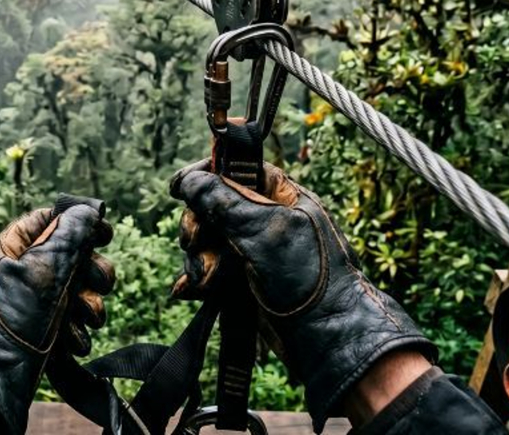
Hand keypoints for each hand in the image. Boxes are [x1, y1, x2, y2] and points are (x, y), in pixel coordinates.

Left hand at [0, 205, 114, 433]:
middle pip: (68, 258)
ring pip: (73, 294)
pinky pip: (67, 325)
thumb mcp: (39, 272)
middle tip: (103, 282)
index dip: (79, 223)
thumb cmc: (6, 323)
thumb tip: (86, 211)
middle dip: (91, 272)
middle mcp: (18, 275)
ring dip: (88, 306)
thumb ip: (67, 238)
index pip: (47, 221)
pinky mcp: (37, 335)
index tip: (106, 232)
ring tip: (85, 318)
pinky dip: (75, 333)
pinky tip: (72, 344)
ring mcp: (28, 307)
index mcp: (9, 250)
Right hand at [170, 159, 434, 429]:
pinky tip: (191, 292)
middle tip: (196, 240)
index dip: (205, 175)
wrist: (327, 339)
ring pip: (205, 243)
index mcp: (278, 196)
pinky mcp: (241, 283)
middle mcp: (263, 220)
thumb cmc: (307, 277)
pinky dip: (198, 282)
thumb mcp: (262, 230)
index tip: (181, 186)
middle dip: (198, 227)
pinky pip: (207, 273)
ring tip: (207, 280)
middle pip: (210, 207)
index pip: (234, 169)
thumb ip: (221, 201)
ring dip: (198, 260)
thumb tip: (186, 178)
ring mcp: (252, 253)